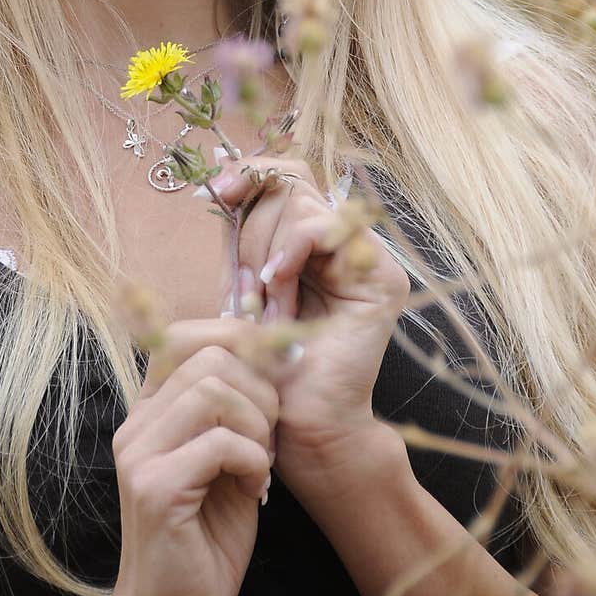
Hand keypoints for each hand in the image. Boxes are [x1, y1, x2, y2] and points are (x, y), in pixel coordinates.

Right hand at [106, 318, 277, 595]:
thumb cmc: (208, 535)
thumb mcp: (226, 459)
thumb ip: (235, 410)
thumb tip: (272, 350)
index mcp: (150, 411)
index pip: (185, 335)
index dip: (239, 343)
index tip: (275, 378)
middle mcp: (136, 424)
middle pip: (208, 356)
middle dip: (259, 389)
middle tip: (268, 436)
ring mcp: (139, 454)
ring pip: (214, 390)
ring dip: (256, 426)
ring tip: (259, 463)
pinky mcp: (154, 488)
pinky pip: (220, 443)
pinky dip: (253, 463)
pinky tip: (254, 490)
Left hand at [214, 154, 408, 507]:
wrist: (294, 423)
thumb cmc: (265, 364)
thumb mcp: (241, 285)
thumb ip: (240, 234)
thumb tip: (219, 179)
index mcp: (313, 238)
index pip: (286, 175)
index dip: (250, 171)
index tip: (215, 192)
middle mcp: (344, 241)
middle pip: (291, 183)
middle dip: (252, 225)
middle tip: (245, 279)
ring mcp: (366, 256)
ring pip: (301, 204)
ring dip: (267, 251)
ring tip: (267, 300)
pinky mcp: (380, 276)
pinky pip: (322, 229)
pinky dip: (288, 251)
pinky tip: (276, 284)